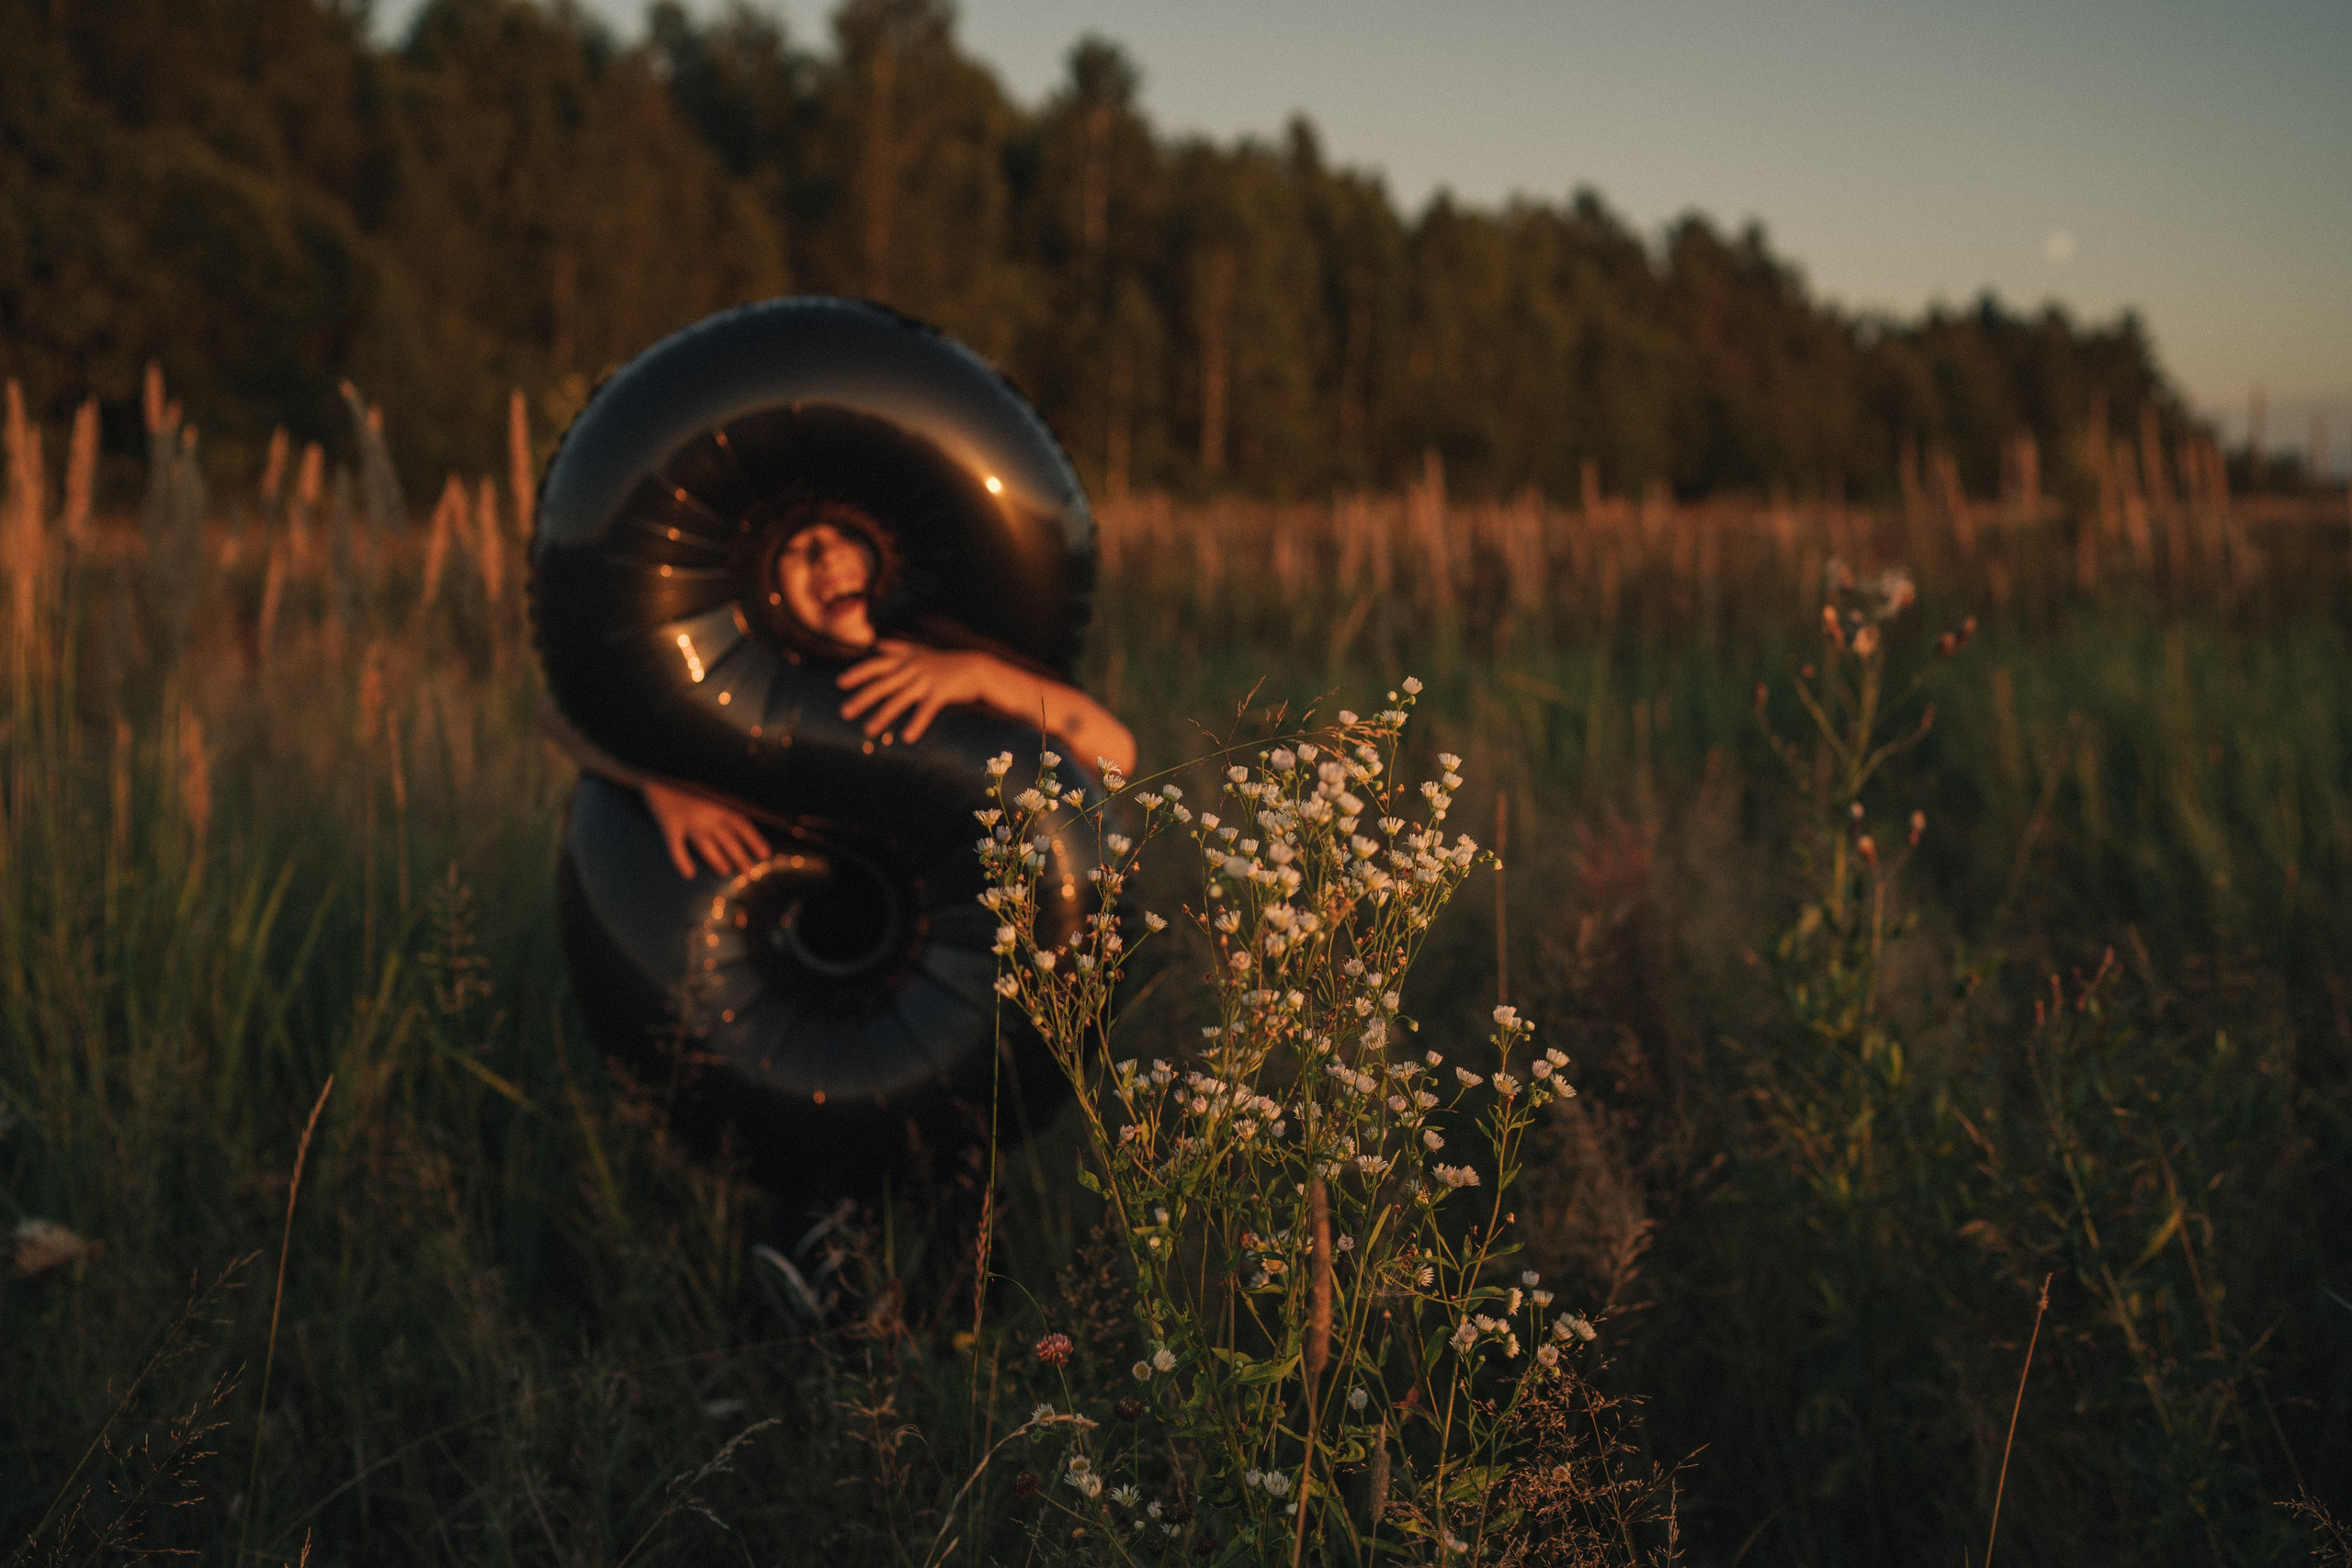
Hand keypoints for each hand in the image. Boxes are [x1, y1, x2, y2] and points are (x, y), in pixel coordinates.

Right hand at [642, 780, 771, 879]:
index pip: (742, 824)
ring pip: (706, 846)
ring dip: (717, 860)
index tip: (764, 854)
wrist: (655, 765)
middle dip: (740, 857)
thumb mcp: (710, 783)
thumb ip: (723, 797)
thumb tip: (743, 811)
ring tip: (725, 871)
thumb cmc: (686, 774)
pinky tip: (689, 874)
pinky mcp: (668, 825)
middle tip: (748, 872)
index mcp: (719, 802)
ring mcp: (687, 820)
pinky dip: (682, 861)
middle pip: (728, 839)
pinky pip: (676, 847)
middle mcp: (707, 813)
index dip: (754, 840)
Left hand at [837, 640, 995, 743]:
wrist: (976, 667)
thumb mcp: (920, 651)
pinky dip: (916, 724)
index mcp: (906, 660)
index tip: (840, 683)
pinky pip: (925, 710)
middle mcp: (912, 669)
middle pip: (882, 684)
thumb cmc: (946, 661)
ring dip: (882, 716)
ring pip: (899, 699)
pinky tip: (906, 738)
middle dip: (862, 698)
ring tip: (868, 731)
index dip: (858, 673)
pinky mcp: (940, 692)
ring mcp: (926, 680)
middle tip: (844, 713)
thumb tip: (877, 645)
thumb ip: (898, 649)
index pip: (876, 665)